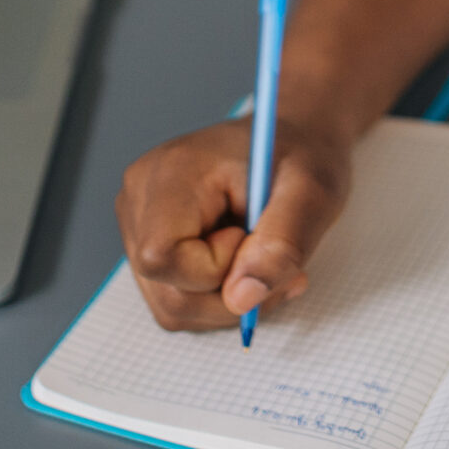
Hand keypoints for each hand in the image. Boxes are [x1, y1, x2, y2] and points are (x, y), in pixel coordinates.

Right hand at [114, 114, 353, 330]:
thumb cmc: (299, 157)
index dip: (215, 269)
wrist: (289, 142)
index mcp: (171, 172)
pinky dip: (217, 298)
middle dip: (232, 295)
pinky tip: (244, 265)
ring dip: (229, 301)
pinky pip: (176, 301)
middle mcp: (140, 196)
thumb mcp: (311, 193)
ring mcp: (137, 222)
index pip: (162, 256)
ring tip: (264, 261)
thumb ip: (281, 246)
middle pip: (168, 293)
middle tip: (278, 264)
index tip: (252, 237)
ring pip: (172, 306)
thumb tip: (241, 299)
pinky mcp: (148, 243)